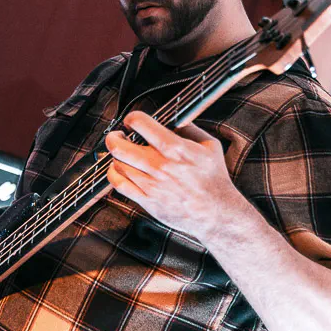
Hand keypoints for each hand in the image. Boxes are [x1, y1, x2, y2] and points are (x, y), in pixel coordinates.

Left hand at [105, 110, 245, 243]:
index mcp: (175, 148)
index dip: (132, 118)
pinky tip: (119, 169)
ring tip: (122, 153)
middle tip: (118, 135)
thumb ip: (190, 128)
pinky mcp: (147, 200)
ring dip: (115, 155)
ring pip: (117, 163)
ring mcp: (151, 184)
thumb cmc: (214, 178)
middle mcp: (159, 165)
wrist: (216, 213)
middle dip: (114, 136)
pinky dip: (114, 174)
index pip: (141, 124)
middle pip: (119, 146)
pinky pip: (118, 184)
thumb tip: (173, 117)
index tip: (132, 121)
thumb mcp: (210, 145)